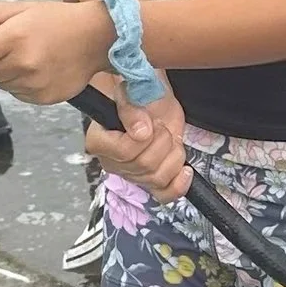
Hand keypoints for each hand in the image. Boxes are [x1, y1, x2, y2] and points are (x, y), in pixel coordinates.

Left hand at [0, 0, 106, 103]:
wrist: (97, 39)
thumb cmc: (59, 20)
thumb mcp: (22, 8)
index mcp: (15, 37)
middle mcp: (24, 64)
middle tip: (3, 48)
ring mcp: (34, 84)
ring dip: (4, 73)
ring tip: (25, 56)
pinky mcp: (44, 99)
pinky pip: (17, 95)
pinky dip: (20, 84)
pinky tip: (36, 69)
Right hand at [87, 83, 189, 199]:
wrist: (153, 100)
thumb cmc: (139, 94)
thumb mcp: (132, 91)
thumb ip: (131, 109)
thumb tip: (141, 131)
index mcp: (99, 140)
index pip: (122, 151)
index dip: (143, 137)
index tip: (150, 121)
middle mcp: (112, 162)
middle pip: (144, 165)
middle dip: (162, 141)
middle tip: (159, 125)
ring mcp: (132, 174)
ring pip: (157, 178)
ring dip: (172, 154)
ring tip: (169, 138)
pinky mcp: (151, 180)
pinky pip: (164, 194)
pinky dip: (179, 185)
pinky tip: (186, 170)